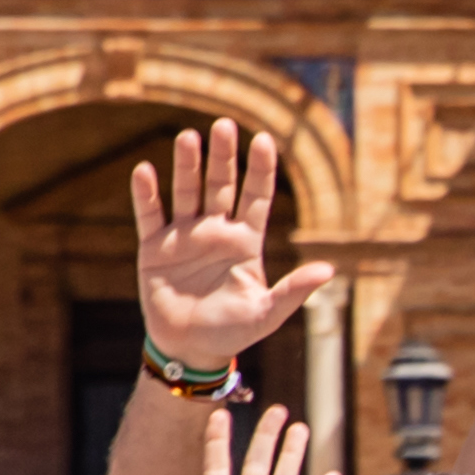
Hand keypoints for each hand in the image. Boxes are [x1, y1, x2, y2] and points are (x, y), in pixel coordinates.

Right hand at [132, 120, 328, 374]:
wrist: (191, 350)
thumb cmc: (234, 331)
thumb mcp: (268, 314)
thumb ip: (294, 291)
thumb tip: (329, 271)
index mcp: (245, 241)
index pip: (256, 197)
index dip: (260, 169)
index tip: (264, 139)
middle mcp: (216, 231)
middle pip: (221, 185)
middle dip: (223, 156)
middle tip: (223, 124)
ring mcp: (184, 236)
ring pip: (187, 192)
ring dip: (187, 166)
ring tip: (189, 137)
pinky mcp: (155, 248)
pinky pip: (150, 215)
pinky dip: (146, 194)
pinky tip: (144, 171)